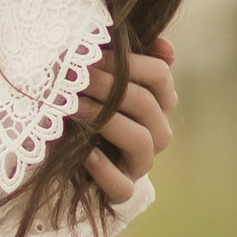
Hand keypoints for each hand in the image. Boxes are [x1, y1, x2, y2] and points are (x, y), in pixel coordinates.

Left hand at [78, 43, 172, 207]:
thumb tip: (165, 47)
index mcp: (159, 102)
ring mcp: (141, 162)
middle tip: (75, 77)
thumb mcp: (106, 78)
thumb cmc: (90, 106)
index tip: (92, 55)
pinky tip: (86, 154)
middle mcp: (157, 132)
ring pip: (140, 140)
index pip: (160, 75)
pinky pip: (122, 186)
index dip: (128, 62)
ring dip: (105, 120)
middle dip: (109, 86)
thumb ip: (131, 55)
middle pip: (146, 104)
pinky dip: (105, 170)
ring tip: (73, 108)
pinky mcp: (122, 189)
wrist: (71, 156)